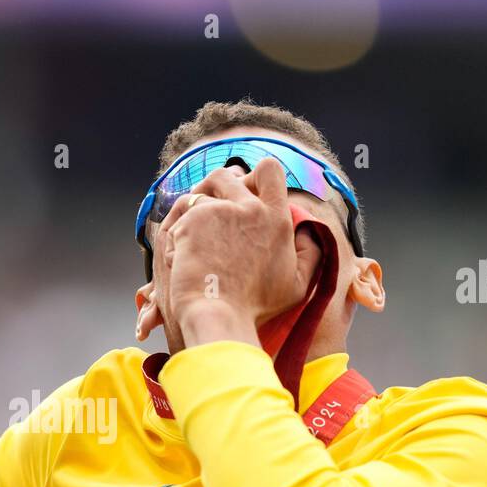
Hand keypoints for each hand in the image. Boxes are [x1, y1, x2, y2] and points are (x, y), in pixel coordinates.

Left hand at [155, 158, 321, 347]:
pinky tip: (178, 255)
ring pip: (198, 192)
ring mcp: (219, 212)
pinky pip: (179, 215)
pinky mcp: (192, 221)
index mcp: (276, 219)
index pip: (270, 169)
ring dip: (192, 205)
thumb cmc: (256, 308)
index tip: (244, 191)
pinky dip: (176, 232)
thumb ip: (310, 255)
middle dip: (213, 188)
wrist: (219, 316)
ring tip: (189, 227)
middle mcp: (250, 208)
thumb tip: (309, 232)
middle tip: (206, 208)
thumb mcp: (298, 285)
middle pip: (227, 175)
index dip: (255, 175)